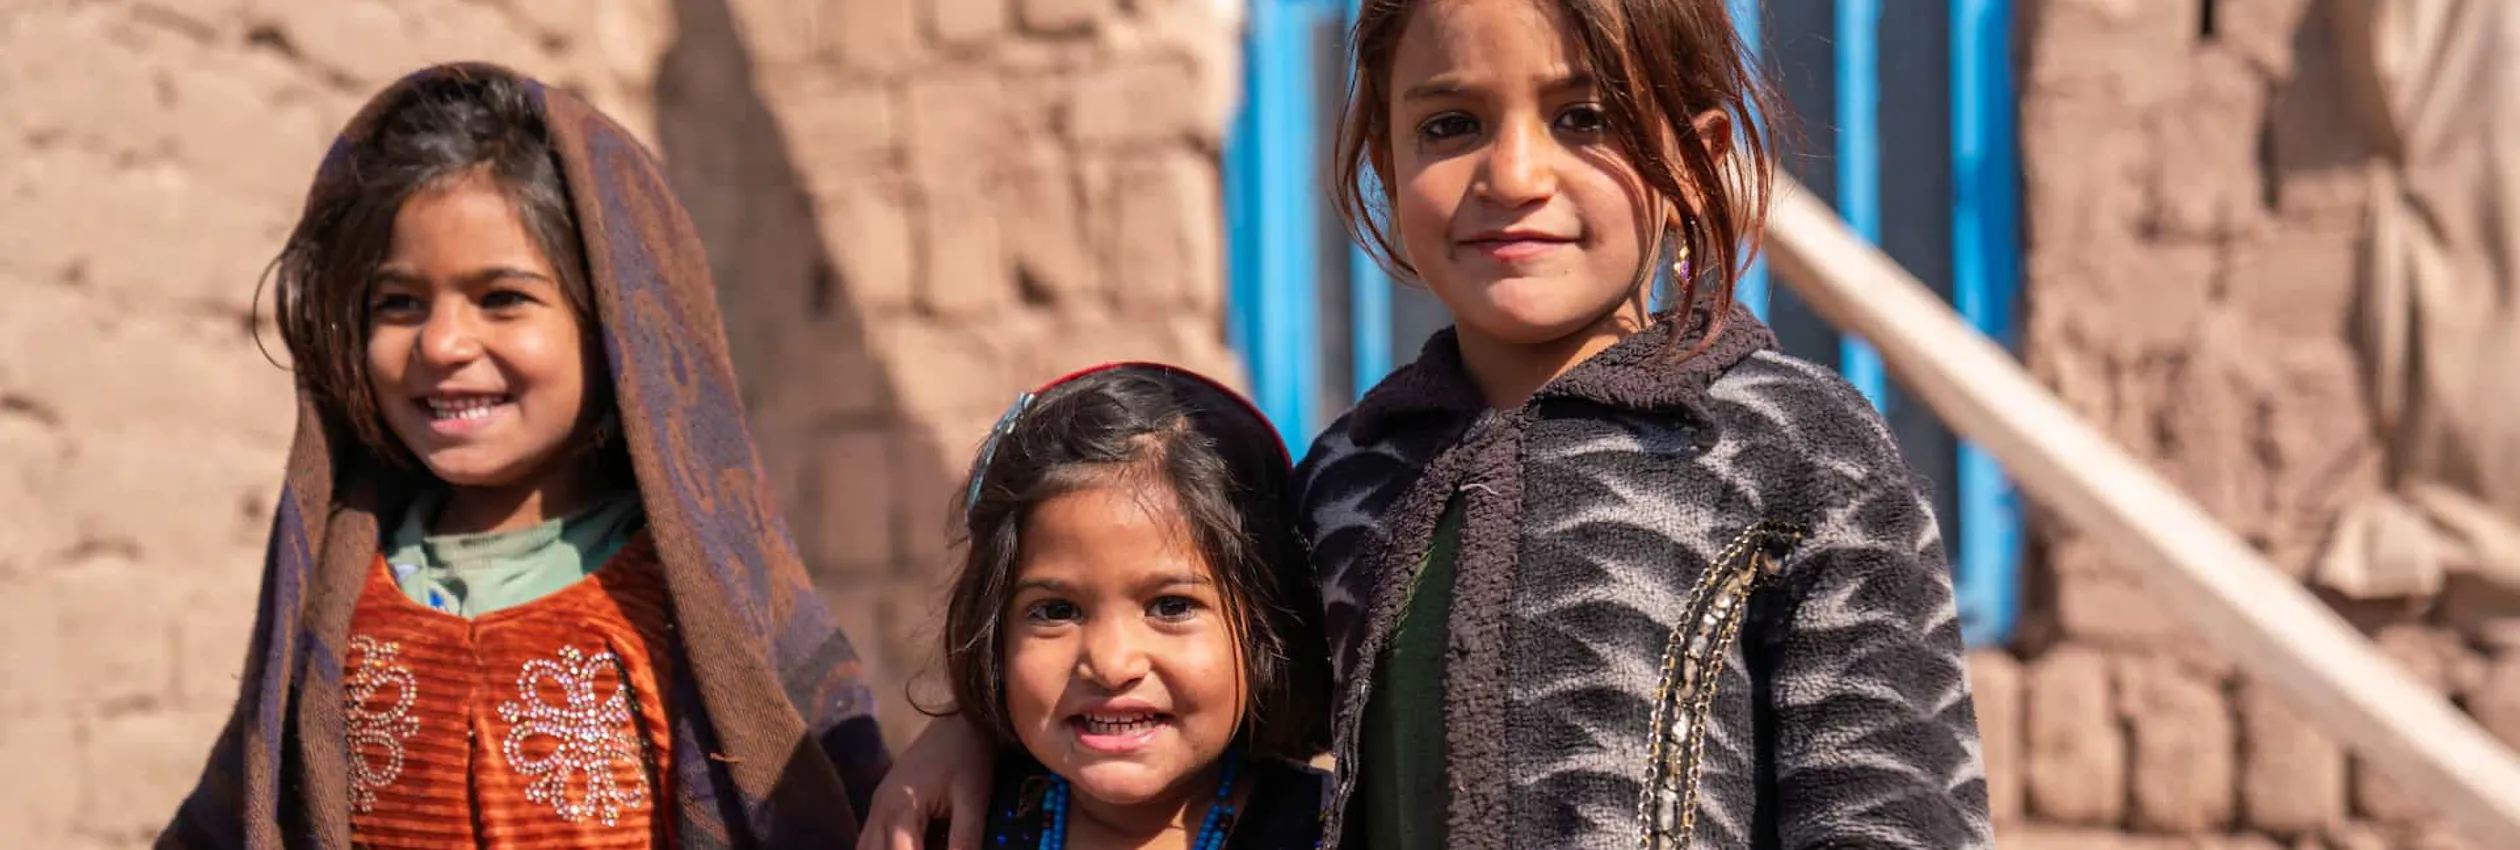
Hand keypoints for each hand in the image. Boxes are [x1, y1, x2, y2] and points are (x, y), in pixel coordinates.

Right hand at [856, 714, 991, 849]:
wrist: (961, 719)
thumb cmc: (969, 755)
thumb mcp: (974, 800)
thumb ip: (966, 840)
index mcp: (899, 808)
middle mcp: (879, 810)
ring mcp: (877, 807)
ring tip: (926, 845)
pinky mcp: (884, 806)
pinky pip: (873, 842)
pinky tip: (915, 845)